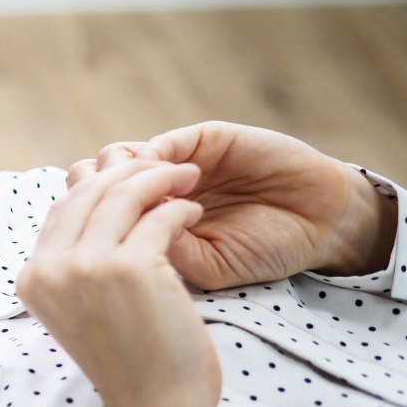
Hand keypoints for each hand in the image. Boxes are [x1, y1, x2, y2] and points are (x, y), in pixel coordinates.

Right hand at [18, 159, 220, 406]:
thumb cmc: (129, 361)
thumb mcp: (80, 309)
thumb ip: (74, 265)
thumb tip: (91, 208)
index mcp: (32, 279)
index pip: (61, 210)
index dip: (97, 186)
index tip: (130, 179)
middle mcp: (51, 269)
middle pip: (87, 193)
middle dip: (129, 172)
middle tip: (166, 166)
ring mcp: (87, 267)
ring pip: (121, 196)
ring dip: (158, 178)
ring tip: (186, 178)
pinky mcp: (130, 268)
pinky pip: (158, 216)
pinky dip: (179, 207)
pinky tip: (192, 210)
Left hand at [67, 122, 397, 287]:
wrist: (320, 224)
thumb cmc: (264, 252)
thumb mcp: (207, 266)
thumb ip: (162, 250)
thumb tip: (114, 236)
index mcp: (142, 226)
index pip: (92, 220)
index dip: (86, 228)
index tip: (98, 249)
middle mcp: (149, 192)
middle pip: (91, 185)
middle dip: (95, 201)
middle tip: (117, 221)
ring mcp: (171, 163)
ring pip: (115, 158)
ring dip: (123, 179)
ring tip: (153, 202)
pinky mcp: (199, 140)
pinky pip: (161, 143)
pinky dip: (157, 160)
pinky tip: (179, 181)